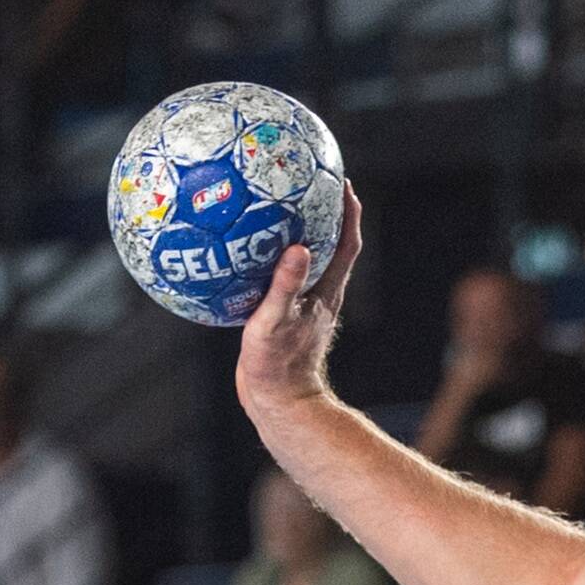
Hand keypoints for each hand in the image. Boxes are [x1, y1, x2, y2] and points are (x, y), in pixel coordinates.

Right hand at [234, 191, 370, 428]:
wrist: (277, 403)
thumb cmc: (277, 366)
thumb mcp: (275, 322)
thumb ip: (285, 286)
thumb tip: (299, 248)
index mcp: (326, 291)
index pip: (345, 243)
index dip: (347, 212)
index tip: (340, 181)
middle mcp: (318, 294)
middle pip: (328, 243)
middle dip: (320, 211)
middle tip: (303, 181)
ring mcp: (301, 304)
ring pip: (303, 260)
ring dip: (292, 233)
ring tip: (270, 204)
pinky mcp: (282, 315)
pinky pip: (275, 277)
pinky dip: (263, 260)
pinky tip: (236, 250)